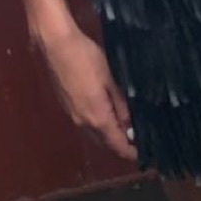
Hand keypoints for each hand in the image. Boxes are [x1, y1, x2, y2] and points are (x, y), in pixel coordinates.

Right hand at [38, 27, 137, 161]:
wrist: (57, 46)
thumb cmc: (87, 59)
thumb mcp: (110, 80)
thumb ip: (120, 103)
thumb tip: (130, 124)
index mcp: (96, 117)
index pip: (116, 144)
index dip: (130, 152)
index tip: (143, 155)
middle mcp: (82, 121)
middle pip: (104, 142)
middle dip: (120, 145)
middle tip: (139, 140)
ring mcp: (72, 114)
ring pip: (94, 134)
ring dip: (109, 135)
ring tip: (128, 129)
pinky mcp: (67, 106)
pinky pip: (86, 123)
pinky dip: (100, 126)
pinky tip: (110, 115)